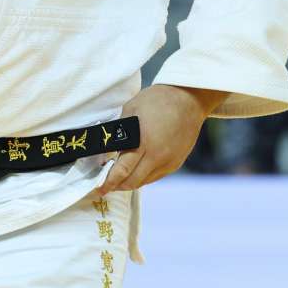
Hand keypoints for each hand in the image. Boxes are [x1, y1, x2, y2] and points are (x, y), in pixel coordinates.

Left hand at [97, 84, 223, 194]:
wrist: (188, 99)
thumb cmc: (157, 101)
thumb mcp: (130, 110)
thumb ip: (118, 132)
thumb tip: (105, 151)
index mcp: (144, 141)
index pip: (122, 170)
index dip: (108, 182)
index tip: (98, 189)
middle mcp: (158, 156)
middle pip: (132, 182)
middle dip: (116, 186)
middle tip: (104, 185)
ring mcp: (169, 162)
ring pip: (144, 182)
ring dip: (129, 182)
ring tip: (118, 177)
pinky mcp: (176, 163)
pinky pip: (155, 177)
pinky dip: (142, 177)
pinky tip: (135, 170)